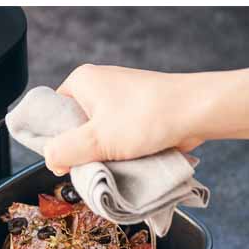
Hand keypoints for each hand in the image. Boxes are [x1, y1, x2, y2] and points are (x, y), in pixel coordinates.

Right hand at [44, 59, 248, 175]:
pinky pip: (117, 137)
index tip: (67, 161)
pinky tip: (127, 162)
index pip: (52, 115)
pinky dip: (120, 152)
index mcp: (81, 82)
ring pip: (98, 136)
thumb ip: (64, 150)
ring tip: (112, 165)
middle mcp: (98, 87)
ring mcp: (119, 100)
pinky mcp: (137, 114)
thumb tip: (50, 161)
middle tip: (92, 166)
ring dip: (103, 154)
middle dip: (82, 151)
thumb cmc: (148, 118)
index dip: (55, 141)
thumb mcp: (96, 139)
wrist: (198, 112)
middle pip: (75, 128)